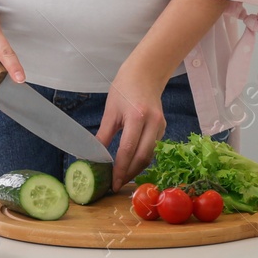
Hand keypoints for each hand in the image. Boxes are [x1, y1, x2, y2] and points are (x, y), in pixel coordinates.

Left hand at [97, 61, 169, 186]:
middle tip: (117, 185)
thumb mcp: (110, 111)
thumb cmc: (124, 88)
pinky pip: (153, 148)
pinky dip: (142, 158)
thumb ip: (103, 135)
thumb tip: (93, 156)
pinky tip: (131, 164)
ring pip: (150, 155)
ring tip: (122, 177)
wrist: (146, 73)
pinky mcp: (163, 127)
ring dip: (136, 169)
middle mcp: (153, 123)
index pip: (128, 150)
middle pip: (143, 157)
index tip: (112, 183)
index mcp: (137, 116)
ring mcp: (161, 125)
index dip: (120, 169)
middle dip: (129, 174)